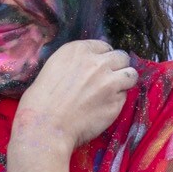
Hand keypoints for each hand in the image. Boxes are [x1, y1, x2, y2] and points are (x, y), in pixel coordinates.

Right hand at [14, 39, 134, 151]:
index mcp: (79, 50)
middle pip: (121, 56)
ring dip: (124, 81)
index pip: (104, 46)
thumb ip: (76, 63)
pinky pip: (124, 97)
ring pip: (131, 74)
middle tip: (109, 78)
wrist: (46, 125)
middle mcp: (98, 63)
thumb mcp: (54, 66)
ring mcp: (110, 83)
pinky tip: (103, 108)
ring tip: (113, 91)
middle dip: (118, 65)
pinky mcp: (116, 103)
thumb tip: (86, 67)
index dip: (102, 57)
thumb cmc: (41, 100)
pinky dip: (117, 101)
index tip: (98, 67)